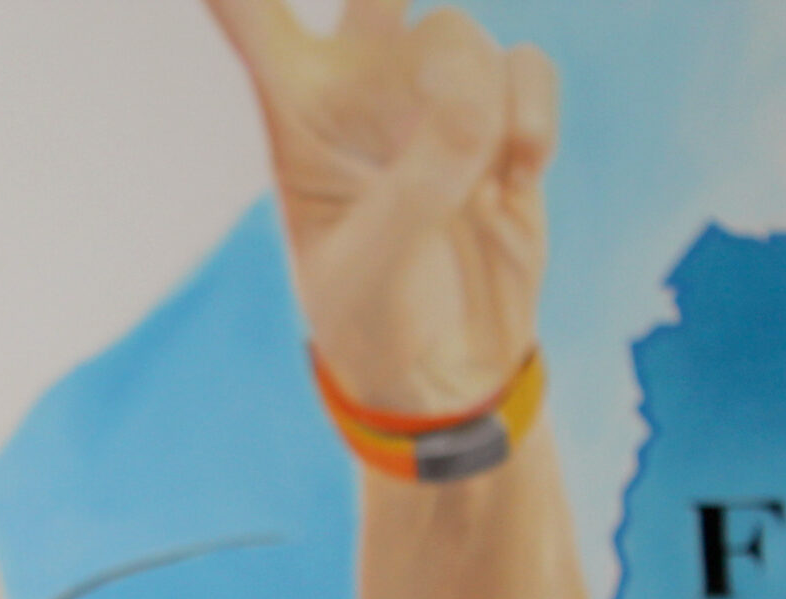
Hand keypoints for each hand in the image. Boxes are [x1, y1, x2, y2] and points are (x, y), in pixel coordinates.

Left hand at [208, 0, 554, 415]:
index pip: (252, 20)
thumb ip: (425, 174)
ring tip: (480, 173)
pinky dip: (533, 112)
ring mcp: (432, 106)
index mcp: (297, 123)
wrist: (444, 376)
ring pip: (461, 33)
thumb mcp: (379, 263)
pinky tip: (519, 172)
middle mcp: (360, 97)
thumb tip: (476, 84)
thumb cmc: (376, 325)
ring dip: (479, 93)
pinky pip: (527, 67)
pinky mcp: (501, 123)